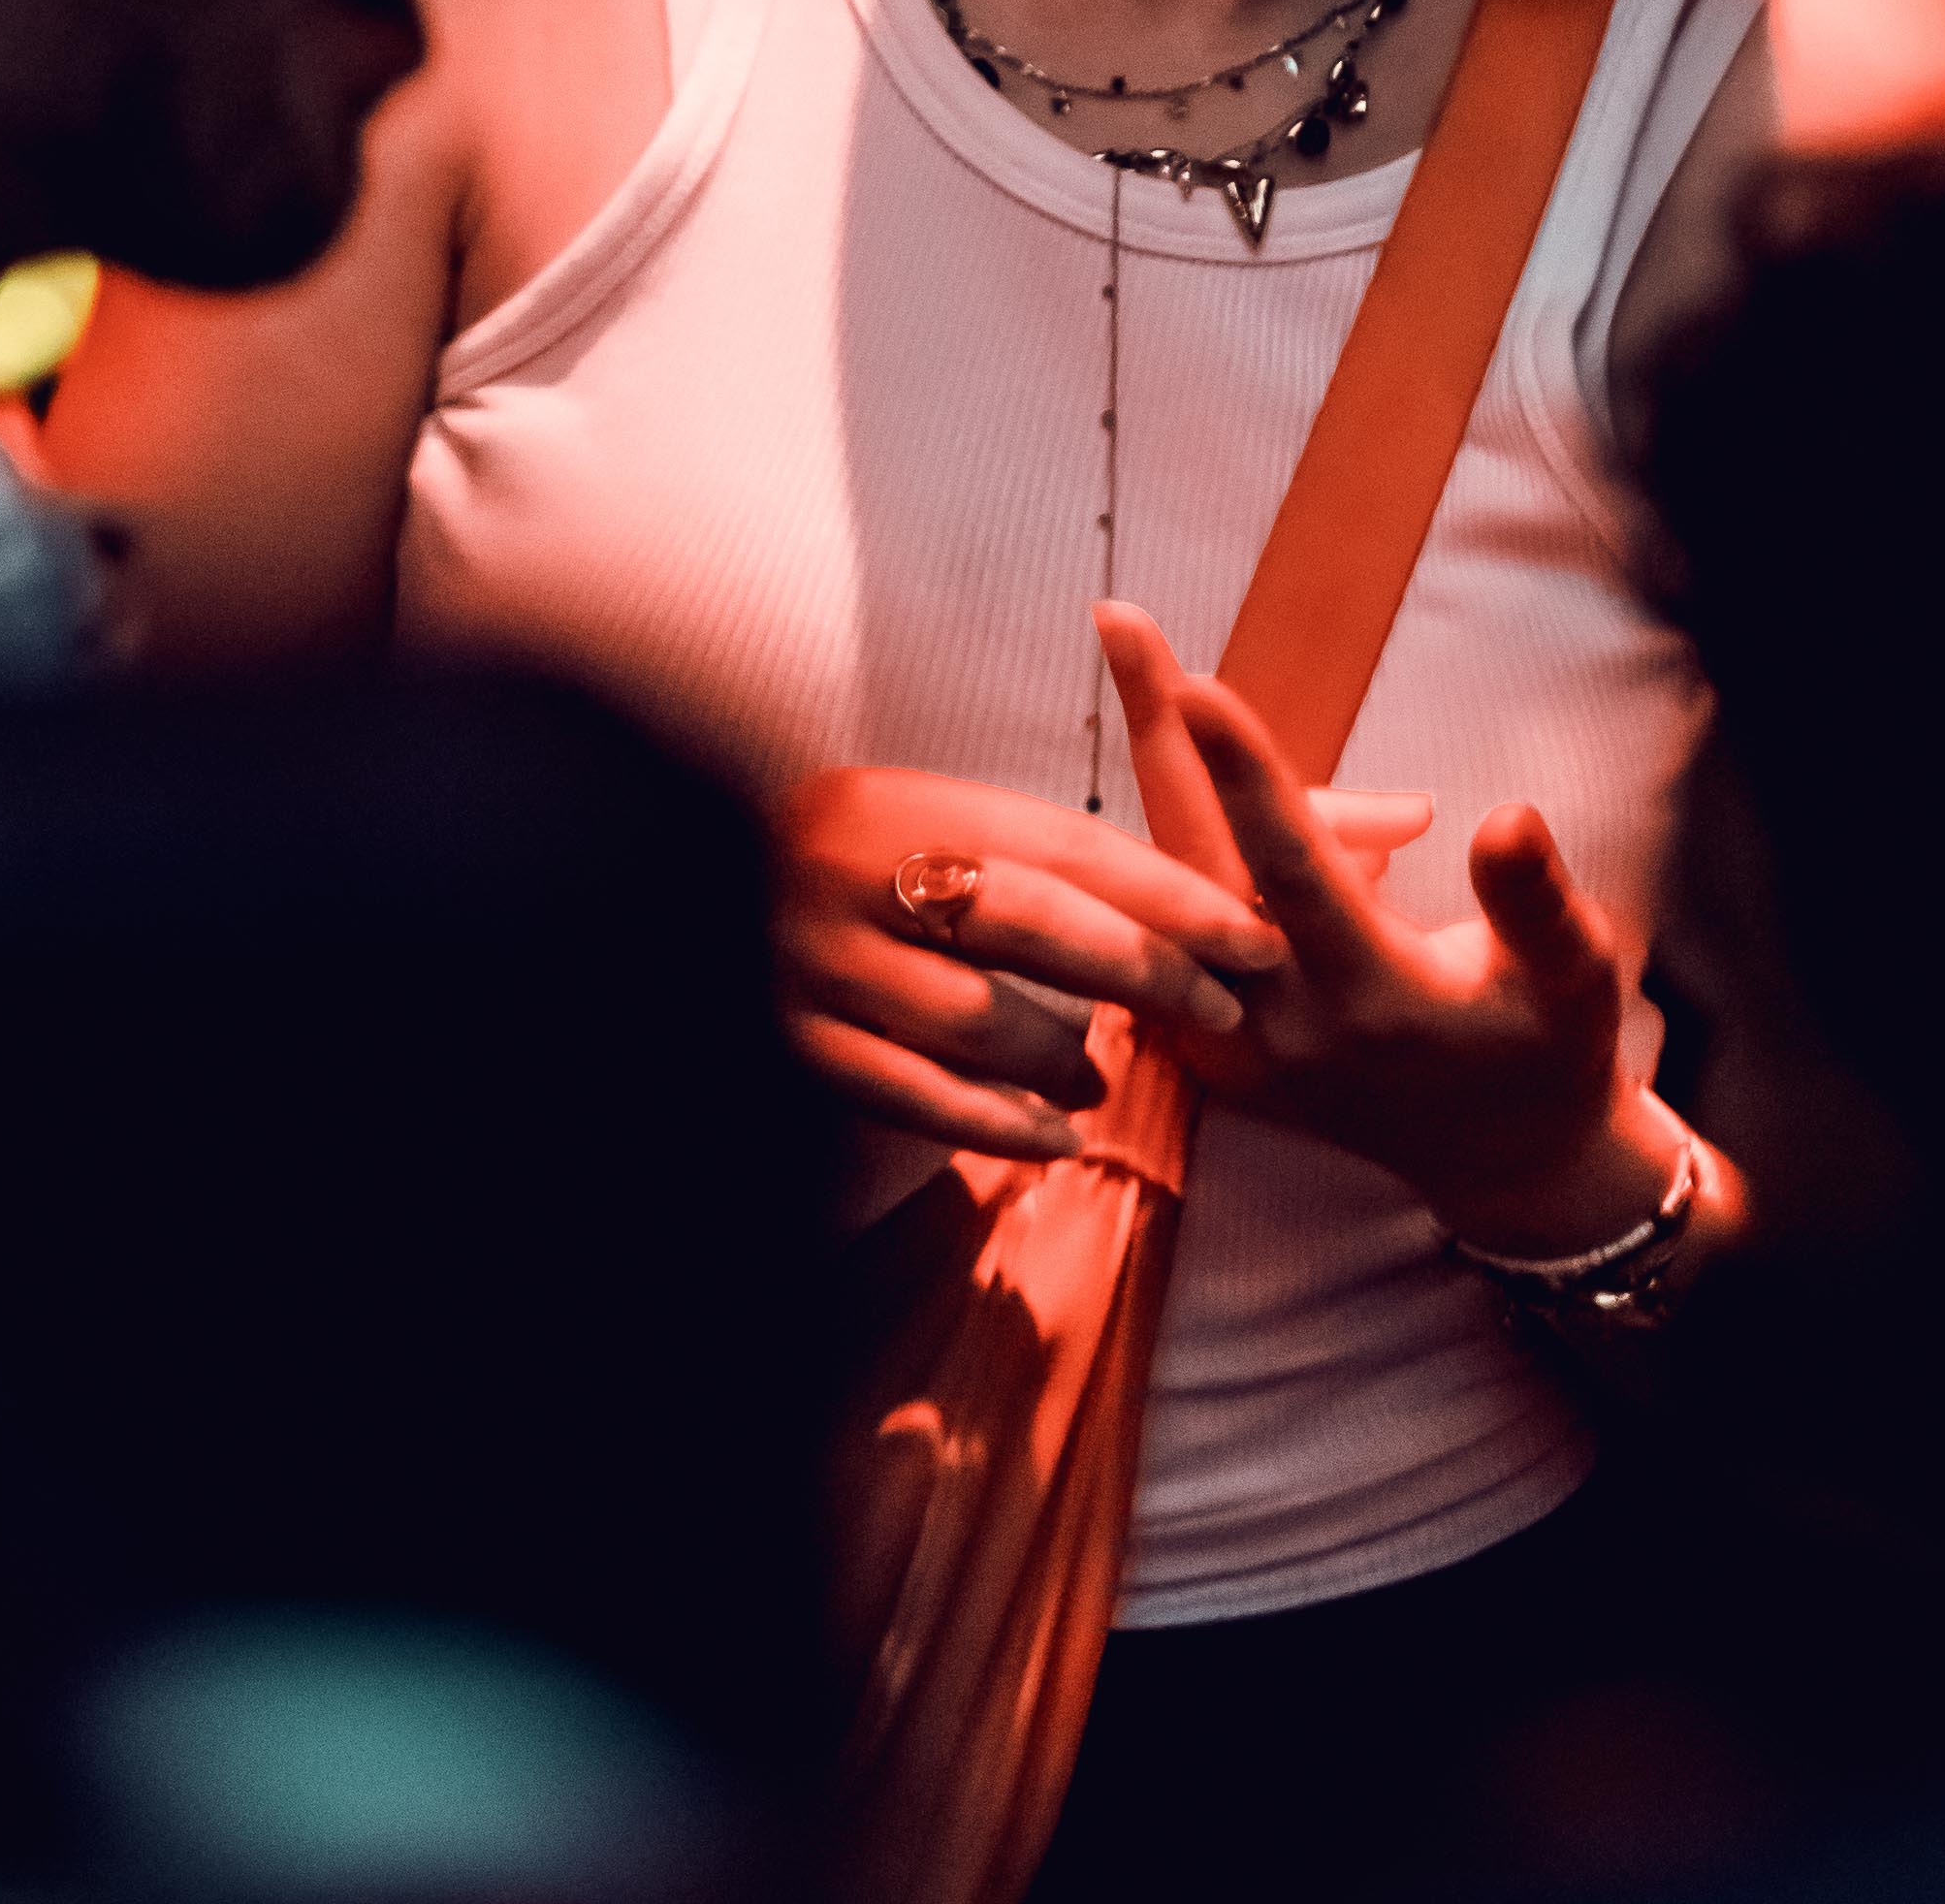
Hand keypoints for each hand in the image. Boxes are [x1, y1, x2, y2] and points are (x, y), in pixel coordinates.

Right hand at [772, 757, 1294, 1164]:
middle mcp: (860, 875)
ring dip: (1061, 1059)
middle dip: (1143, 970)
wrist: (689, 867)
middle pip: (1031, 924)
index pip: (1068, 848)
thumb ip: (1049, 853)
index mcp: (910, 805)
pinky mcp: (795, 1041)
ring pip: (972, 1021)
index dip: (1171, 894)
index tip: (1255, 934)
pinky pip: (910, 1096)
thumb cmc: (859, 852)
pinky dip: (992, 1124)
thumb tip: (1193, 892)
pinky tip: (1052, 1140)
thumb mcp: (938, 816)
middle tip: (1221, 1012)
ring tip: (1101, 1082)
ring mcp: (819, 963)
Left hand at [1094, 604, 1679, 1255]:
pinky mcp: (1213, 1047)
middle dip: (1161, 739)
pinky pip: (1187, 918)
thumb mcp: (1577, 981)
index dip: (1246, 778)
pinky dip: (1212, 839)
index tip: (1197, 685)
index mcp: (1373, 1001)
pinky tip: (1295, 809)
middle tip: (1122, 622)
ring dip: (1186, 775)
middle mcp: (1280, 1026)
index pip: (1293, 873)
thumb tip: (1506, 817)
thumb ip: (1537, 904)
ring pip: (1185, 882)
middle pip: (1197, 860)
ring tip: (1240, 714)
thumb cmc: (1549, 1050)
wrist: (1503, 1159)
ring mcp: (1233, 1043)